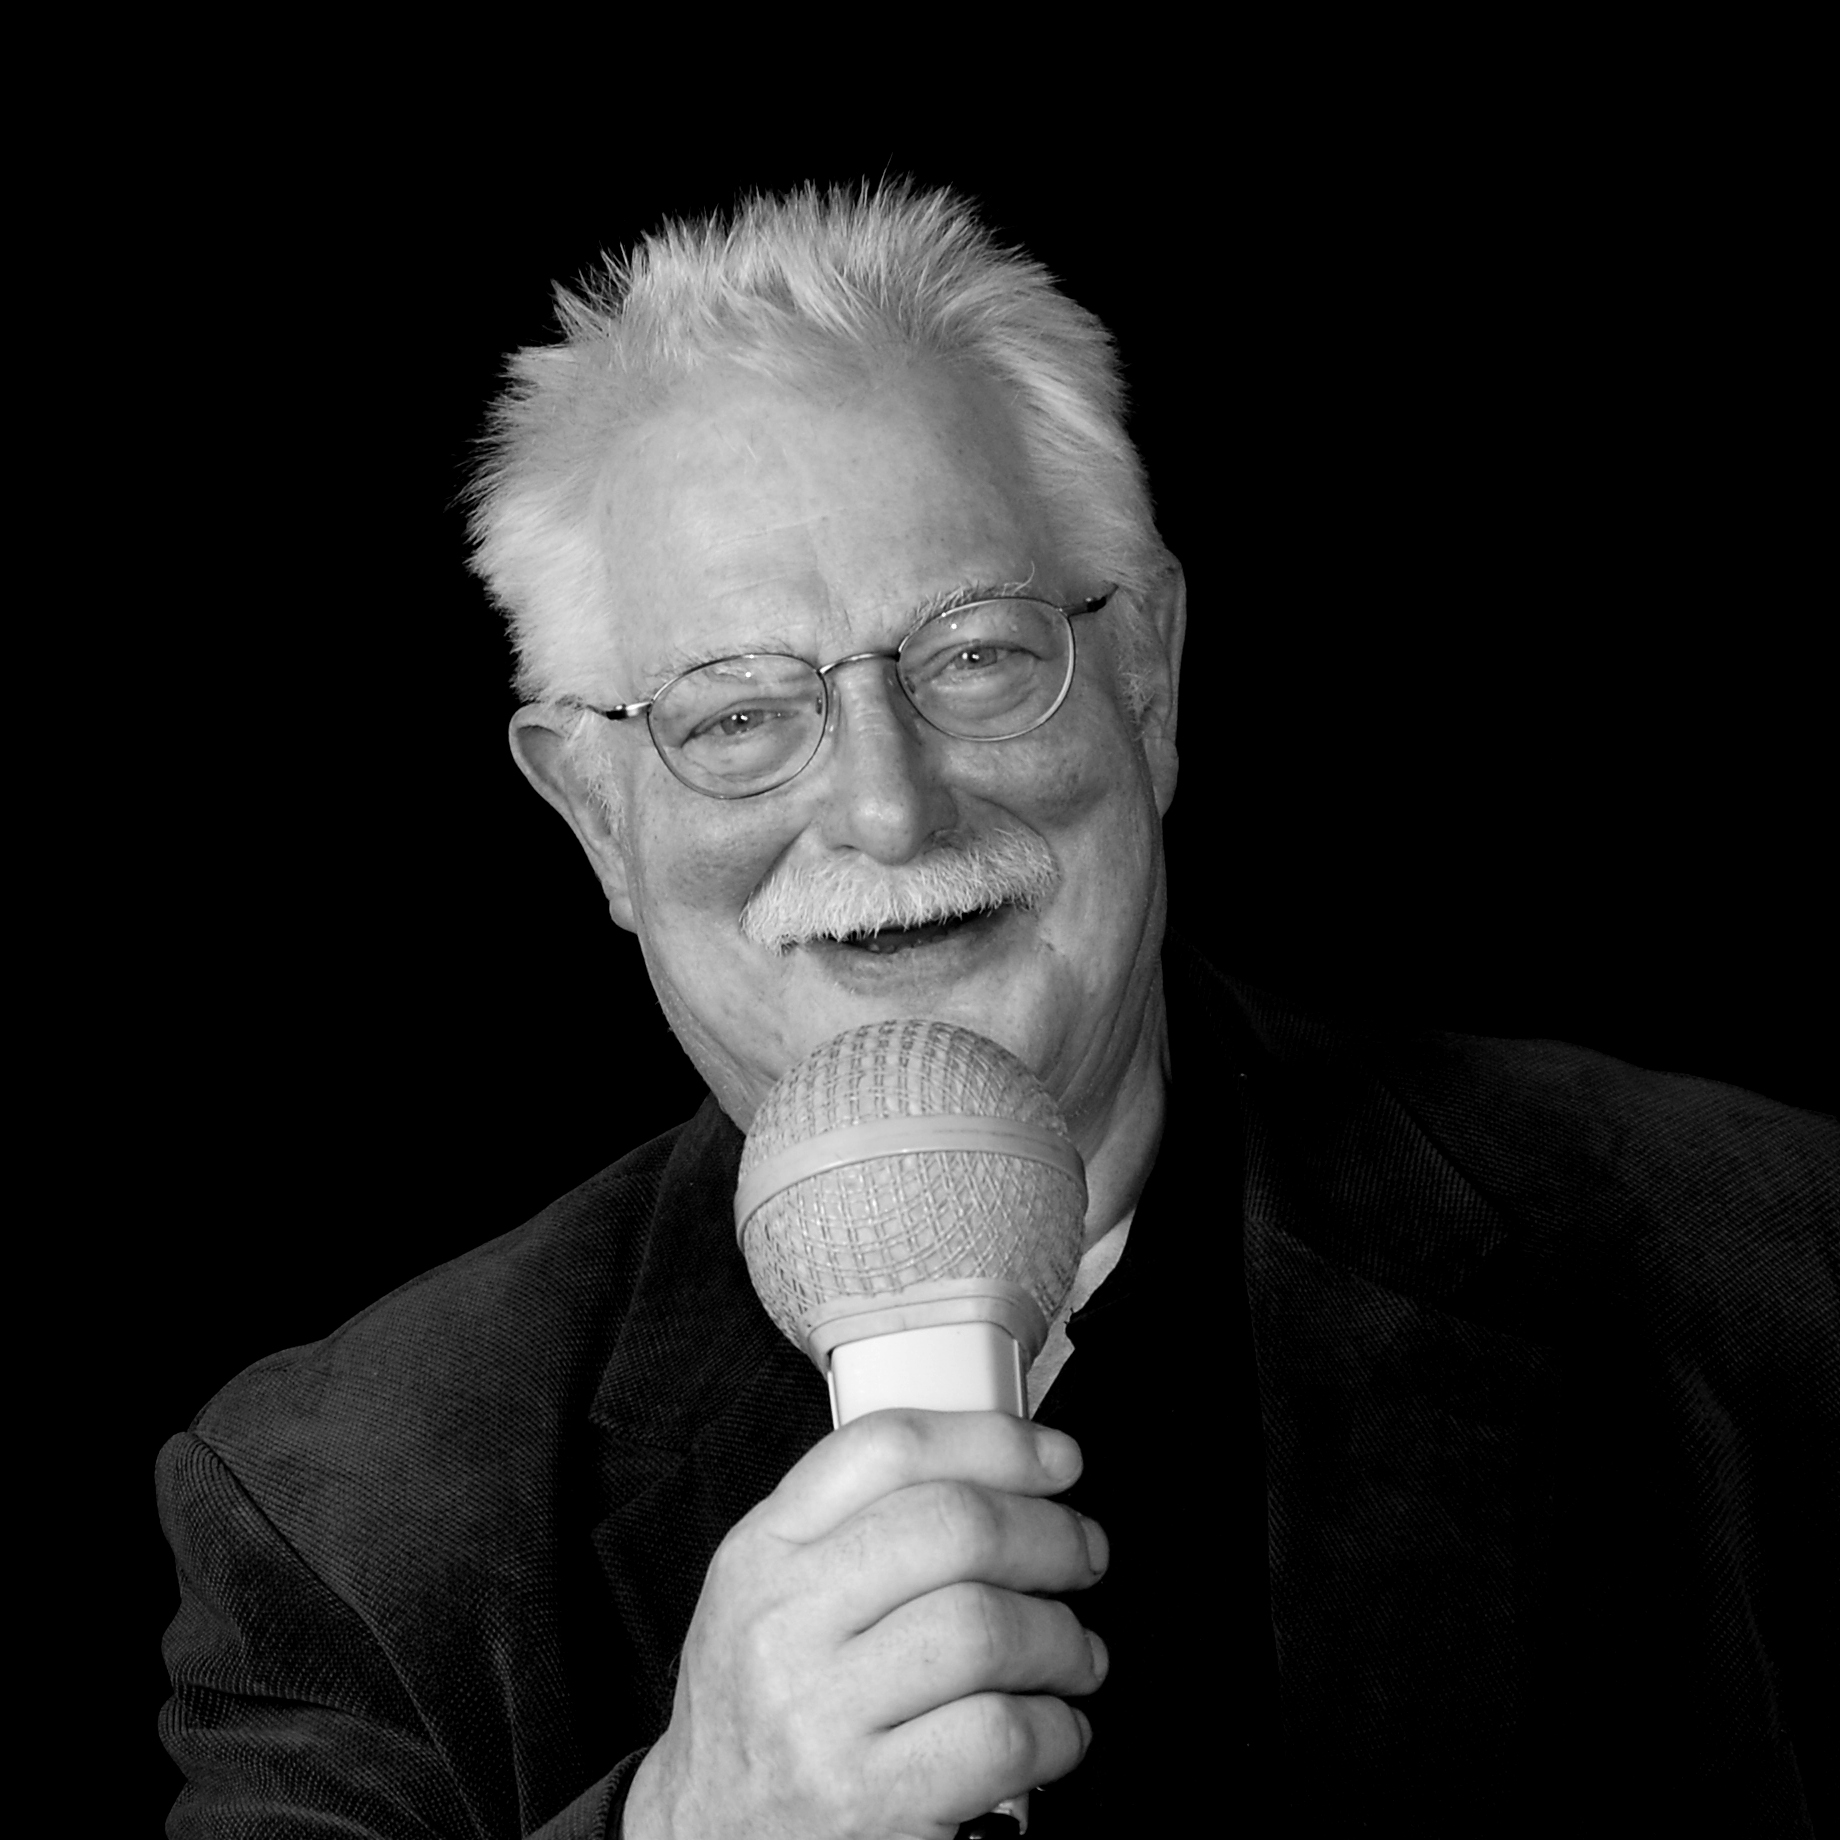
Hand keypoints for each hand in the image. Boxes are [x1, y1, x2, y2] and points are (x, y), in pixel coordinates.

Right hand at [621, 1408, 1107, 1839]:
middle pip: (954, 1526)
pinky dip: (1058, 1730)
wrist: (705, 1839)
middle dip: (1050, 1536)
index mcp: (764, 1550)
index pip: (887, 1450)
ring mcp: (821, 1716)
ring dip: (1064, 1638)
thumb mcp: (772, 1593)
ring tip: (1075, 1654)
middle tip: (1084, 1556)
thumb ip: (856, 1524)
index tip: (1056, 1459)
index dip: (994, 1442)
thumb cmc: (762, 1708)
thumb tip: (1000, 1473)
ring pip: (989, 1628)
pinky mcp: (870, 1802)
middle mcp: (784, 1622)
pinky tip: (1055, 1729)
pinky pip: (1004, 1736)